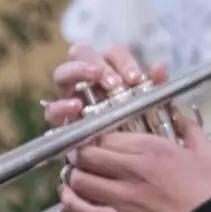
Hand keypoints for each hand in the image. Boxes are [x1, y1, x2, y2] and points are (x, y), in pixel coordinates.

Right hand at [44, 43, 168, 127]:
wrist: (125, 159)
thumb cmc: (139, 126)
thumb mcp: (151, 107)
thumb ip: (155, 87)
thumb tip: (159, 67)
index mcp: (111, 71)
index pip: (113, 53)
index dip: (124, 62)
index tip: (135, 79)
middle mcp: (86, 79)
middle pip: (82, 52)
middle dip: (98, 64)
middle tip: (114, 83)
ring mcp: (69, 96)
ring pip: (62, 73)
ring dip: (78, 72)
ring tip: (93, 85)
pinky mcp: (59, 119)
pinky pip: (52, 108)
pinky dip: (61, 105)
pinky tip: (77, 107)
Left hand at [59, 107, 210, 211]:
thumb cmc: (209, 190)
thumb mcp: (206, 151)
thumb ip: (190, 128)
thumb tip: (179, 113)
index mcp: (150, 149)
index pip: (107, 136)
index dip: (99, 136)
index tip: (99, 139)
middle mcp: (130, 170)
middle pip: (88, 155)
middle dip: (80, 152)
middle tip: (82, 153)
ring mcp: (121, 197)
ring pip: (81, 179)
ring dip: (75, 174)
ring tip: (77, 172)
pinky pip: (85, 210)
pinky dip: (71, 201)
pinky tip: (67, 195)